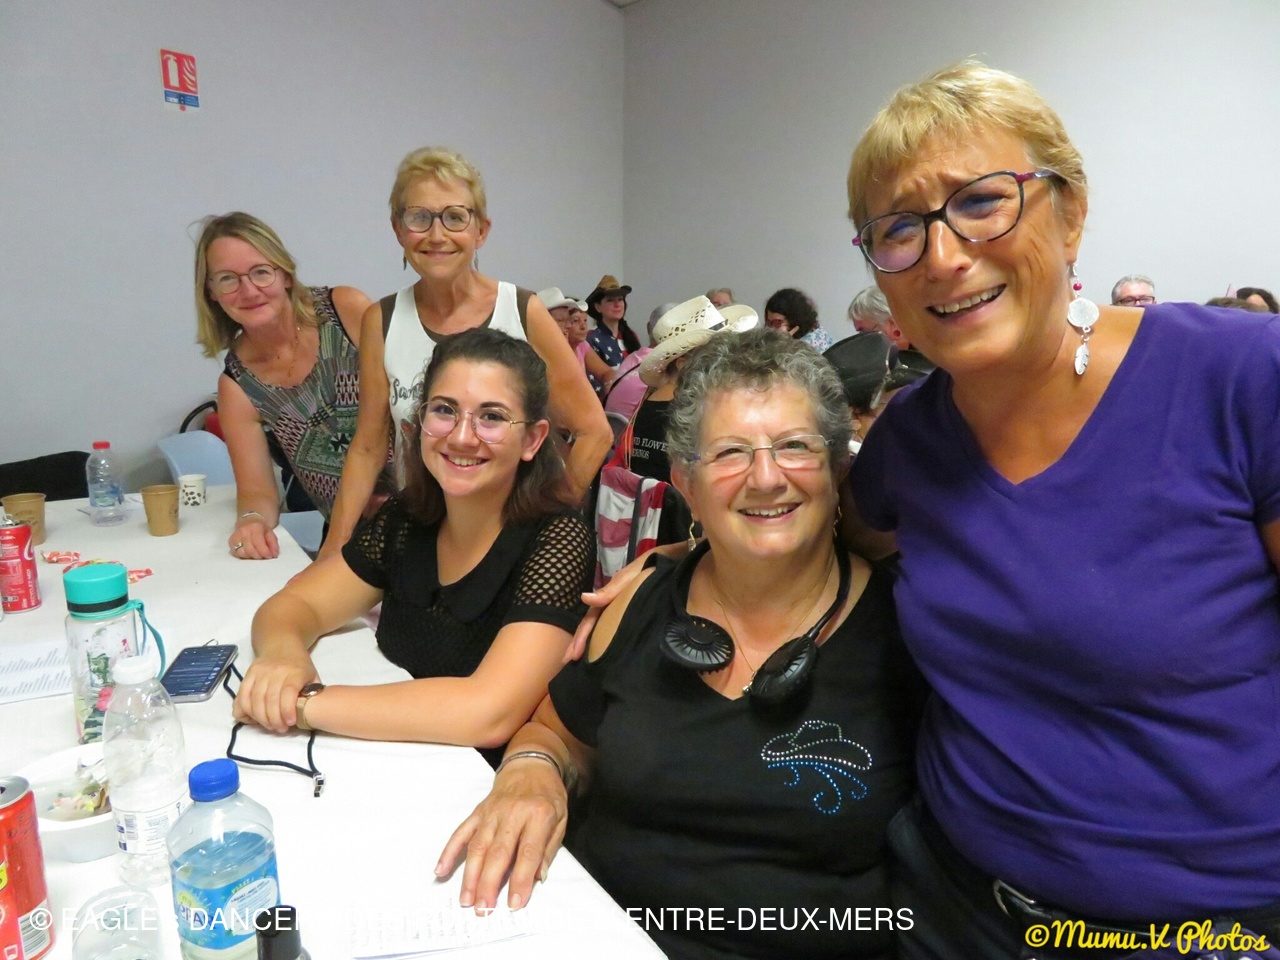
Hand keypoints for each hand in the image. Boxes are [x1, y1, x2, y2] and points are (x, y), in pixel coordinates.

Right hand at [230, 515, 278, 559]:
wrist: (249, 520)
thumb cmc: (261, 528)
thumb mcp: (270, 533)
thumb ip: (273, 544)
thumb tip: (274, 554)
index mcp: (254, 527)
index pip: (258, 543)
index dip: (265, 552)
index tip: (270, 556)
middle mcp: (243, 532)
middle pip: (250, 550)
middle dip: (259, 556)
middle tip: (264, 556)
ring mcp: (235, 537)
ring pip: (242, 553)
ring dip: (251, 556)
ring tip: (257, 553)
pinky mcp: (231, 543)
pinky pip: (236, 554)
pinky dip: (244, 556)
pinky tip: (249, 553)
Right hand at [232, 651, 317, 732]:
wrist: (280, 646)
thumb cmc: (299, 666)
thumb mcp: (312, 676)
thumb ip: (312, 693)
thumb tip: (312, 713)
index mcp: (294, 672)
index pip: (288, 692)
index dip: (287, 710)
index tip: (290, 723)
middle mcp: (275, 671)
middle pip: (270, 700)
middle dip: (274, 719)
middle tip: (280, 729)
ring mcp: (260, 673)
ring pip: (254, 700)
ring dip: (260, 718)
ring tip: (269, 726)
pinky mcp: (248, 675)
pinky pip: (242, 696)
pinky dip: (244, 711)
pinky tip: (253, 719)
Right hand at [436, 760, 568, 912]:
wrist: (531, 765)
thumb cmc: (548, 796)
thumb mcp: (561, 819)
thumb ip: (549, 849)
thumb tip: (537, 878)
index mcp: (538, 815)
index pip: (528, 852)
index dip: (520, 879)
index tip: (514, 904)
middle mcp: (512, 814)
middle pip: (498, 852)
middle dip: (489, 884)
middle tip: (484, 909)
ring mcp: (491, 812)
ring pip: (478, 846)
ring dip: (470, 875)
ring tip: (466, 900)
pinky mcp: (478, 812)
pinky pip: (461, 832)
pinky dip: (449, 851)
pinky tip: (441, 870)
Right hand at [564, 542, 688, 662]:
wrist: (688, 557)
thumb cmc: (662, 562)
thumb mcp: (638, 571)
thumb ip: (615, 587)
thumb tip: (584, 599)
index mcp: (615, 594)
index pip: (592, 617)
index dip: (582, 636)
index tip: (572, 657)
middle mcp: (620, 603)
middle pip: (597, 625)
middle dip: (582, 644)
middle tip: (570, 664)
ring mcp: (631, 608)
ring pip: (608, 628)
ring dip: (595, 645)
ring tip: (584, 665)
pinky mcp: (648, 613)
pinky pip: (626, 629)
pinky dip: (615, 642)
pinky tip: (614, 656)